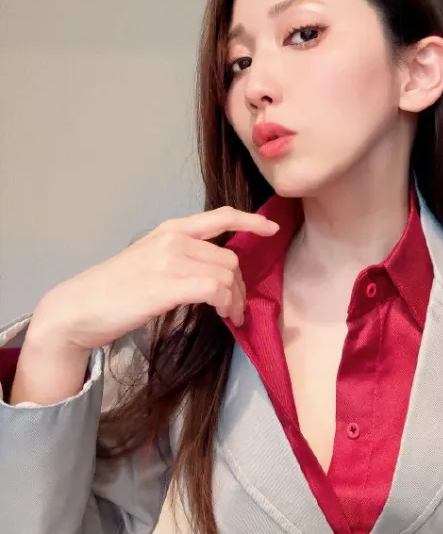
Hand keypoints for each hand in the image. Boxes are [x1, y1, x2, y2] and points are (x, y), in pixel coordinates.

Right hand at [33, 206, 279, 351]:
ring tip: (229, 317)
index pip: (219, 217)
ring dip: (235, 300)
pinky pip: (214, 289)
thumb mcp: (149, 262)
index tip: (271, 228)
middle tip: (237, 309)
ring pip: (226, 275)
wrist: (78, 308)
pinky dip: (224, 304)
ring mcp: (168, 260)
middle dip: (240, 285)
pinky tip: (221, 315)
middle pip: (230, 258)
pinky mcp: (166, 285)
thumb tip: (217, 277)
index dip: (251, 221)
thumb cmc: (114, 291)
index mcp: (169, 230)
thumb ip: (181, 260)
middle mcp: (172, 239)